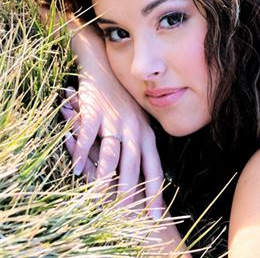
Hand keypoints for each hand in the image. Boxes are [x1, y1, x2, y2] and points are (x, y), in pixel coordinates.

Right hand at [62, 107, 187, 255]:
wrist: (106, 70)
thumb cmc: (123, 103)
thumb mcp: (138, 125)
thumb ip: (140, 149)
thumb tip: (146, 179)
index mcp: (147, 135)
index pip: (155, 169)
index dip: (156, 193)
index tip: (156, 216)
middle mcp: (134, 129)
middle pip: (133, 165)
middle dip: (131, 192)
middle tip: (126, 216)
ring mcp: (114, 120)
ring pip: (111, 154)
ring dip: (104, 178)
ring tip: (99, 200)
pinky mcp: (94, 112)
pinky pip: (88, 136)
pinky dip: (82, 153)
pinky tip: (78, 170)